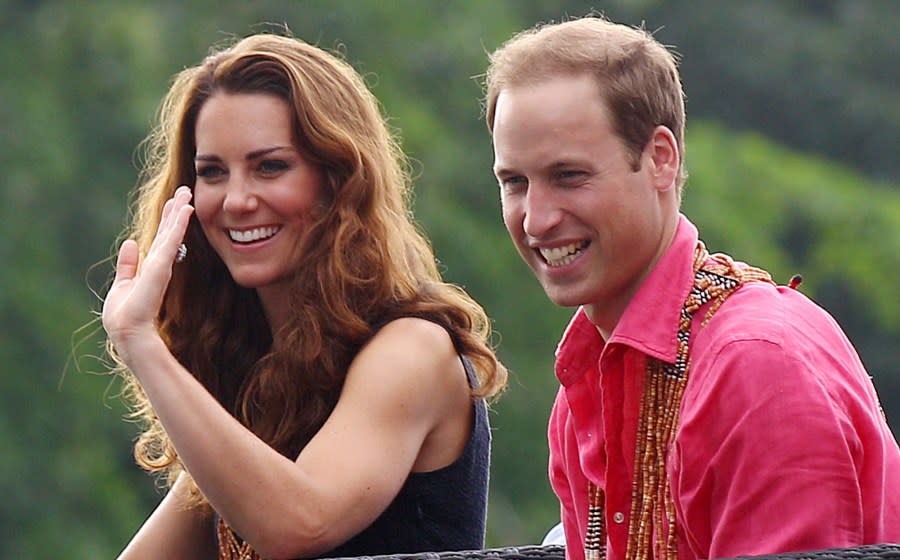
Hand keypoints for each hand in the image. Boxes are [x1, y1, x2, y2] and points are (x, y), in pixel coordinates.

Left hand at [103, 186, 193, 362]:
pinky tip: (183, 210)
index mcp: (151, 267)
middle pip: (170, 231)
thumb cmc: (125, 315)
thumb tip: (131, 242)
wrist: (128, 331)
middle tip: (186, 189)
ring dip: (179, 212)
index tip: (176, 202)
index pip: (162, 238)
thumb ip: (128, 265)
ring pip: (172, 232)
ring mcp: (162, 264)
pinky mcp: (161, 267)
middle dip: (177, 210)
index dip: (169, 220)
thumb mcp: (122, 285)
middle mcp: (159, 264)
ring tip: (186, 193)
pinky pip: (170, 240)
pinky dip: (177, 224)